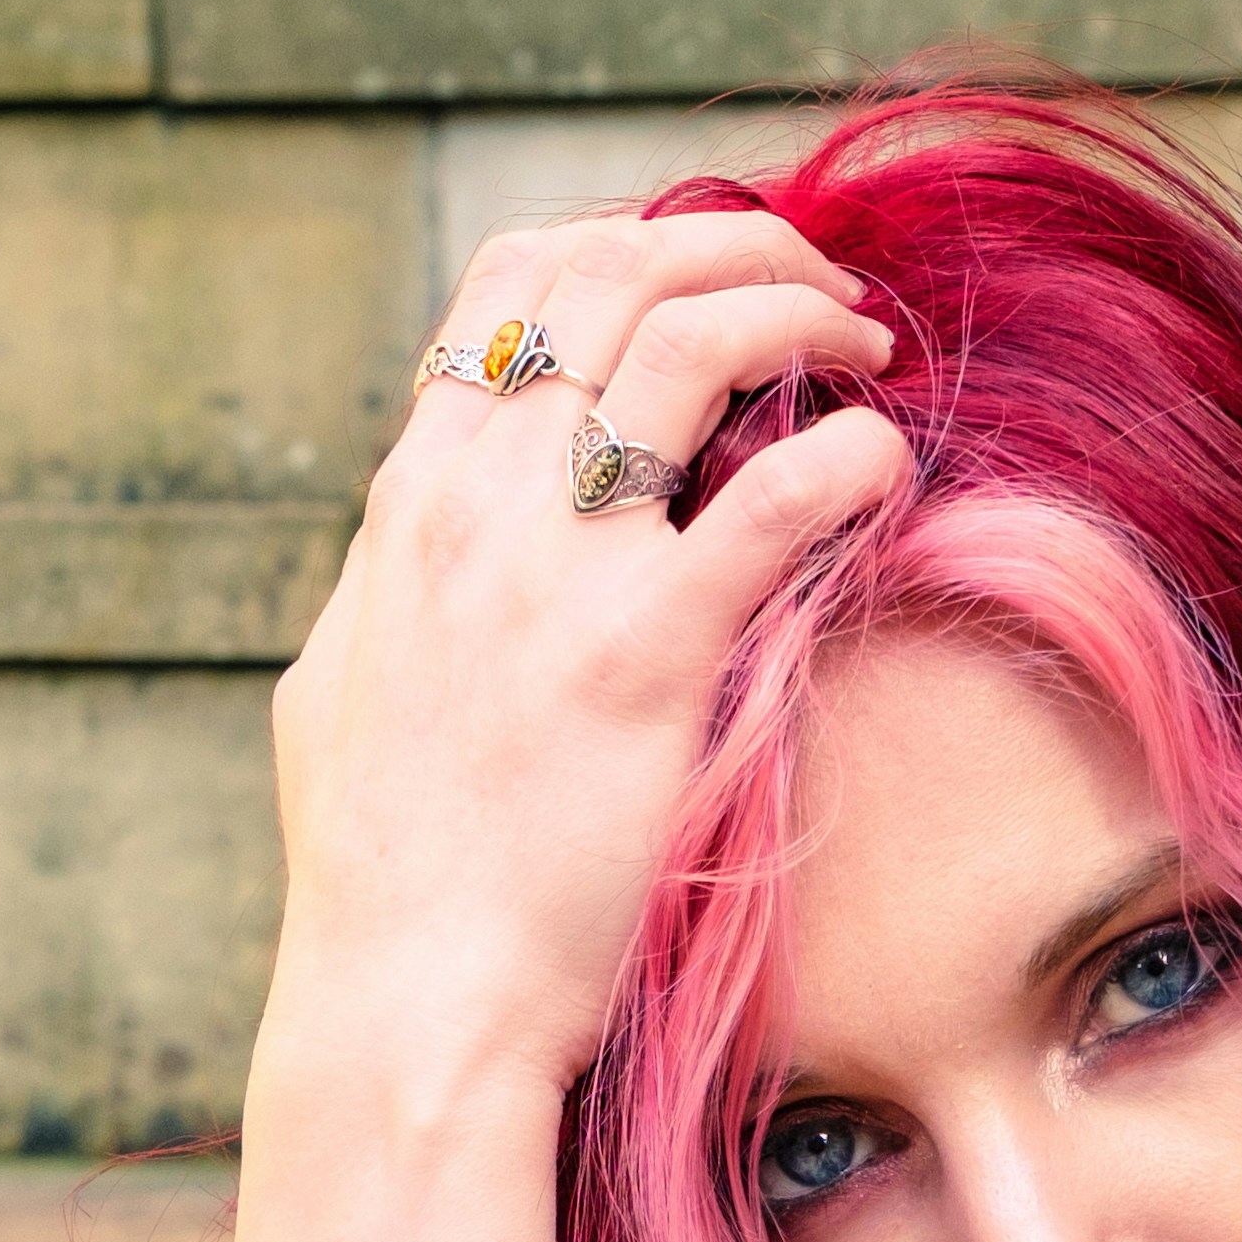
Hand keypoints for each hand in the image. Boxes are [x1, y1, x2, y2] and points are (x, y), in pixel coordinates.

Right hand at [259, 204, 910, 1121]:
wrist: (409, 1000)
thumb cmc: (388, 880)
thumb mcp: (354, 691)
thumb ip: (403, 596)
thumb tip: (424, 552)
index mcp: (411, 503)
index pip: (511, 283)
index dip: (631, 241)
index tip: (712, 274)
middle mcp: (475, 504)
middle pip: (609, 270)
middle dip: (736, 243)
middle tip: (826, 290)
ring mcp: (557, 571)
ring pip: (687, 338)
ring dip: (800, 312)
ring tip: (869, 348)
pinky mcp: (645, 655)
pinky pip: (776, 499)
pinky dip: (852, 457)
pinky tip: (888, 469)